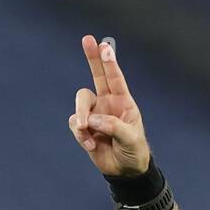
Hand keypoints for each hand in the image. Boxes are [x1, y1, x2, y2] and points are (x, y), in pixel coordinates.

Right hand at [68, 35, 150, 176]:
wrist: (125, 172)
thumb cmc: (134, 152)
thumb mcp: (130, 139)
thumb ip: (113, 126)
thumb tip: (91, 119)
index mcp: (123, 102)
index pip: (115, 79)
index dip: (109, 62)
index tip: (105, 46)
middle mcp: (107, 104)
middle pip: (97, 75)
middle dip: (92, 57)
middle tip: (87, 38)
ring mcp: (94, 114)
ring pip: (80, 103)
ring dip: (81, 115)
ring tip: (85, 129)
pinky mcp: (84, 128)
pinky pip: (75, 124)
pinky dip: (81, 134)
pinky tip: (91, 145)